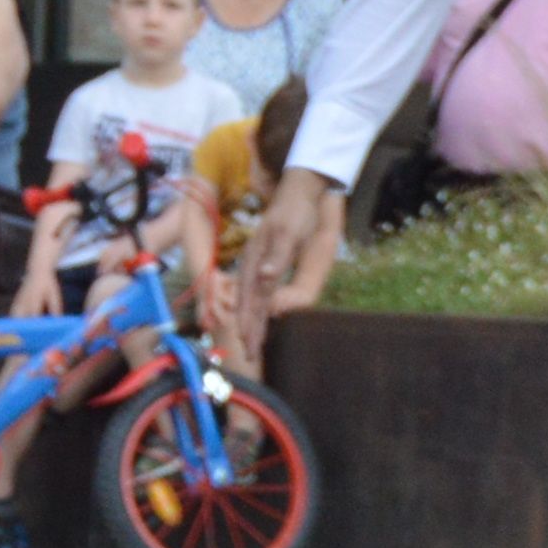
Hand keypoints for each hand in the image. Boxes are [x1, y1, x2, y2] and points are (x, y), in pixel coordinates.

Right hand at [243, 171, 346, 338]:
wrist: (299, 191)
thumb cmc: (297, 213)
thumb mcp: (290, 233)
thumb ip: (277, 257)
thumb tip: (264, 280)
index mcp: (257, 260)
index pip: (255, 300)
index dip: (253, 324)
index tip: (253, 347)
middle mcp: (252, 264)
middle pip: (248, 303)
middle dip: (249, 329)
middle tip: (252, 356)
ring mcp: (255, 262)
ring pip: (249, 298)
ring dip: (250, 321)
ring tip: (251, 342)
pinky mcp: (261, 260)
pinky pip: (255, 289)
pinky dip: (254, 306)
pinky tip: (256, 314)